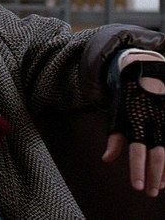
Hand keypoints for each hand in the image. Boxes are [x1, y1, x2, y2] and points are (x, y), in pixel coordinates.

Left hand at [103, 57, 164, 195]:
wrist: (144, 72)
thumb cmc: (127, 98)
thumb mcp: (117, 115)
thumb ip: (114, 138)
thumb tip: (106, 160)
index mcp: (136, 121)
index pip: (137, 151)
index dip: (138, 170)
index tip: (138, 188)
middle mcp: (154, 122)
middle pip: (158, 155)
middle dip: (155, 176)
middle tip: (150, 193)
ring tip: (161, 187)